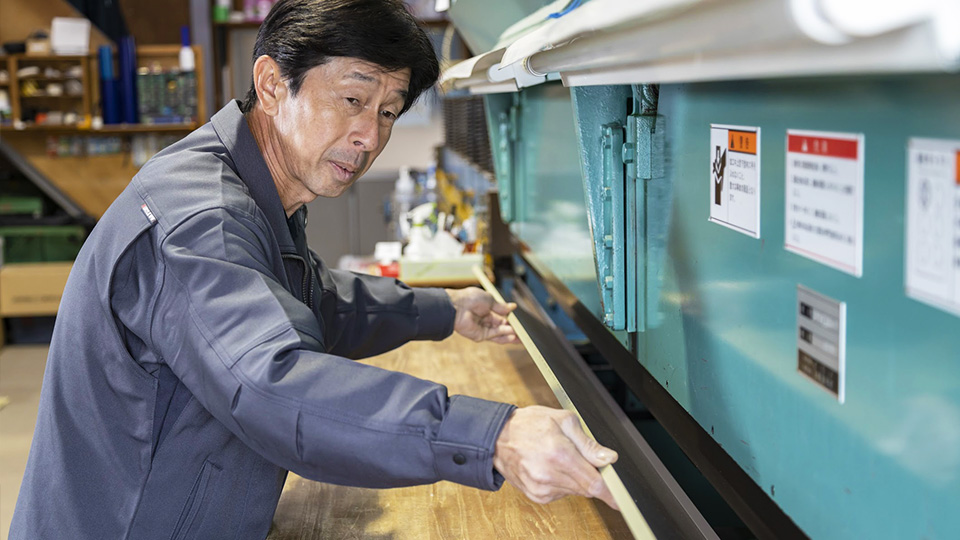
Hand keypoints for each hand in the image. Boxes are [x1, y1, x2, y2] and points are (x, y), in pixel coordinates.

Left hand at [445, 287, 517, 343]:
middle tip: (523, 333)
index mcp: (485, 310)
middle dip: (512, 330)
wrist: (457, 306)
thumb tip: (513, 307)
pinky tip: (512, 334)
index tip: (519, 322)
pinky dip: (503, 336)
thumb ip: (501, 307)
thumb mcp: (490, 299)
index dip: (510, 320)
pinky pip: (493, 336)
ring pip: (498, 334)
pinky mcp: (479, 336)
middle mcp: (483, 320)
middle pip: (500, 327)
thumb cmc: (470, 298)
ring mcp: (481, 329)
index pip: (500, 317)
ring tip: (521, 337)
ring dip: (509, 335)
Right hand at [493, 406, 618, 508]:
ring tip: (560, 458)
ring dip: (576, 479)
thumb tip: (608, 458)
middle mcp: (549, 475)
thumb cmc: (528, 424)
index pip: (594, 482)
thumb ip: (588, 443)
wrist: (498, 437)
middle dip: (592, 476)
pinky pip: (561, 494)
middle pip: (586, 488)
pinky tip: (551, 468)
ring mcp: (541, 488)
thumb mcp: (563, 420)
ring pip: (575, 491)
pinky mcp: (536, 496)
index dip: (611, 493)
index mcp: (559, 454)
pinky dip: (563, 483)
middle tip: (580, 458)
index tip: (621, 500)